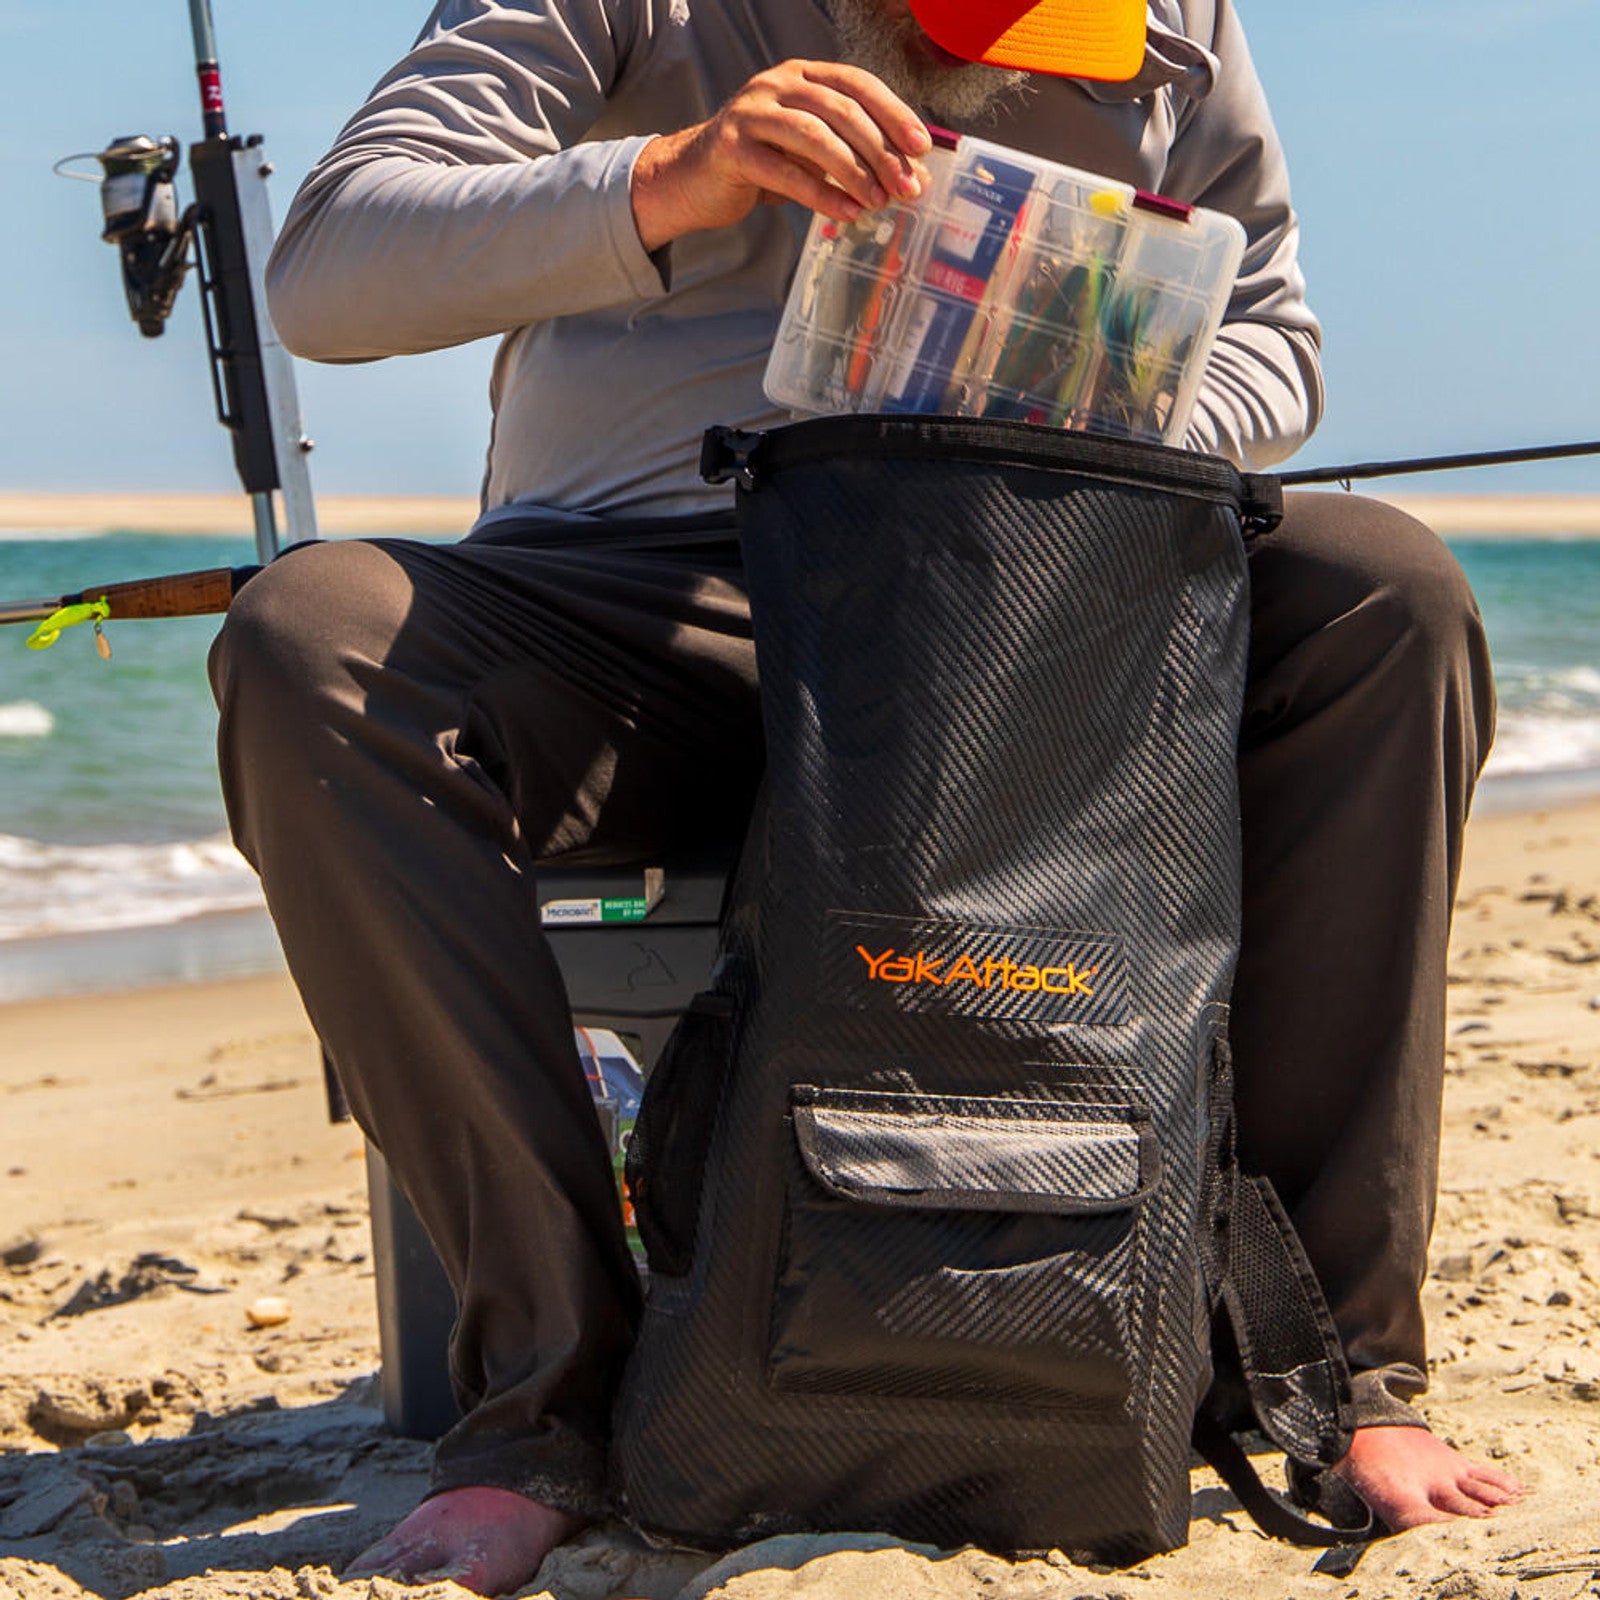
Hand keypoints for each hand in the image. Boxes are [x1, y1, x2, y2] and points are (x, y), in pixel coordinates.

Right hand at [631, 60, 932, 251]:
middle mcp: (776, 83)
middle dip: (880, 150)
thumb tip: (914, 181)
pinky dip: (821, 195)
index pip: (857, 83)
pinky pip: (785, 172)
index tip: (921, 148)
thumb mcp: (813, 158)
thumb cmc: (760, 165)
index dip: (893, 113)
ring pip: (814, 137)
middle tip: (906, 186)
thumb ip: (857, 161)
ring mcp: (751, 112)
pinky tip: (847, 214)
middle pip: (840, 110)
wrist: (692, 180)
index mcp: (801, 75)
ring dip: (853, 172)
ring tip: (879, 203)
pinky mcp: (733, 148)